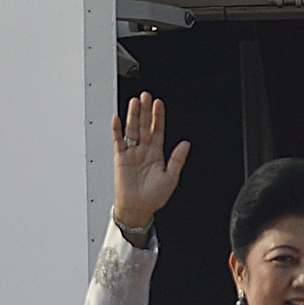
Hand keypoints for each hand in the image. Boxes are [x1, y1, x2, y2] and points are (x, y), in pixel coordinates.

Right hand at [110, 92, 190, 233]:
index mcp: (156, 153)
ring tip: (134, 102)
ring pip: (132, 129)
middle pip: (145, 126)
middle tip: (146, 96)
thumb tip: (186, 144)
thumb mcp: (171, 178)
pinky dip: (116, 130)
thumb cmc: (154, 196)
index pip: (158, 130)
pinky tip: (117, 119)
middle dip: (145, 111)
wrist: (138, 208)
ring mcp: (132, 153)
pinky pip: (118, 141)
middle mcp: (144, 150)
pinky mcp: (121, 158)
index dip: (159, 116)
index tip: (159, 103)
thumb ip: (177, 159)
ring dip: (133, 116)